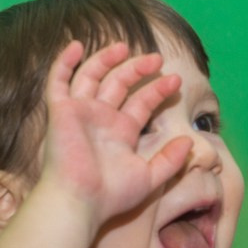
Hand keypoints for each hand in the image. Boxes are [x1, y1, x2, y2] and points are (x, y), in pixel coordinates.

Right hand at [40, 41, 191, 224]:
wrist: (79, 202)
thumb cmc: (111, 195)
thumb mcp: (149, 178)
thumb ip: (170, 161)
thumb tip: (189, 142)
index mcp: (121, 132)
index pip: (141, 102)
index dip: (158, 90)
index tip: (177, 80)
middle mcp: (101, 119)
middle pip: (119, 84)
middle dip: (137, 69)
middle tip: (158, 58)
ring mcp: (80, 113)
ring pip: (92, 76)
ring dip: (106, 59)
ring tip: (125, 47)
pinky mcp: (60, 112)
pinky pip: (58, 82)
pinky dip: (63, 62)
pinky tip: (75, 45)